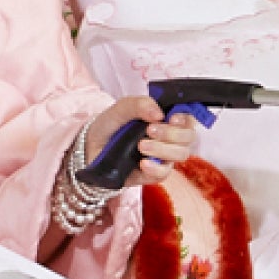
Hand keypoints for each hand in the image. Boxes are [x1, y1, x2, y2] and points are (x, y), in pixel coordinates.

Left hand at [83, 95, 199, 188]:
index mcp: (166, 119)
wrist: (90, 147)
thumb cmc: (111, 124)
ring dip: (163, 149)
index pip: (188, 119)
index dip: (186, 119)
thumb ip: (139, 104)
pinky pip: (163, 173)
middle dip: (172, 134)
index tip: (173, 117)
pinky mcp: (152, 173)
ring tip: (142, 145)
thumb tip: (158, 113)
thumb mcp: (121, 108)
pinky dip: (156, 168)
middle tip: (150, 130)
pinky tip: (143, 163)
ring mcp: (162, 157)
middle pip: (188, 138)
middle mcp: (169, 139)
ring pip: (179, 155)